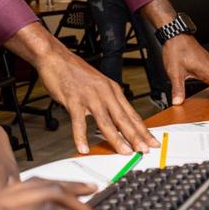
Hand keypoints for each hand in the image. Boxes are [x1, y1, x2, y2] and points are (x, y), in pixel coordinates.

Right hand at [36, 46, 158, 154]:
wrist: (56, 57)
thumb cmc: (74, 71)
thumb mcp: (98, 84)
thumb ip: (107, 101)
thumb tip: (115, 119)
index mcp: (112, 89)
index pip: (131, 113)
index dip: (142, 129)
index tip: (152, 141)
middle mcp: (104, 93)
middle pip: (123, 119)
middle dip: (136, 137)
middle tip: (144, 150)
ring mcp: (90, 97)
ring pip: (106, 122)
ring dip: (116, 139)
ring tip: (124, 152)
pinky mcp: (73, 100)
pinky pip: (79, 122)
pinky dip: (81, 137)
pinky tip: (83, 147)